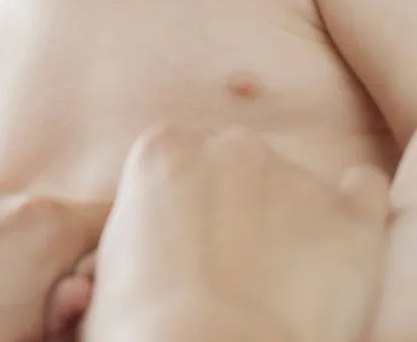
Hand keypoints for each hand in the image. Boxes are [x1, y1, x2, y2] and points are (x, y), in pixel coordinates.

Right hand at [82, 125, 390, 341]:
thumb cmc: (143, 328)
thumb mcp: (106, 267)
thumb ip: (130, 233)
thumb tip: (130, 253)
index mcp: (162, 148)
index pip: (181, 158)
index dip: (185, 205)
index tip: (188, 244)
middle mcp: (228, 147)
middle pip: (238, 163)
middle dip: (238, 202)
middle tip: (232, 264)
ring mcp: (295, 177)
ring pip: (295, 185)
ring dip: (290, 221)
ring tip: (279, 283)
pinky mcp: (352, 216)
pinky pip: (364, 189)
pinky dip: (352, 213)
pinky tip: (333, 254)